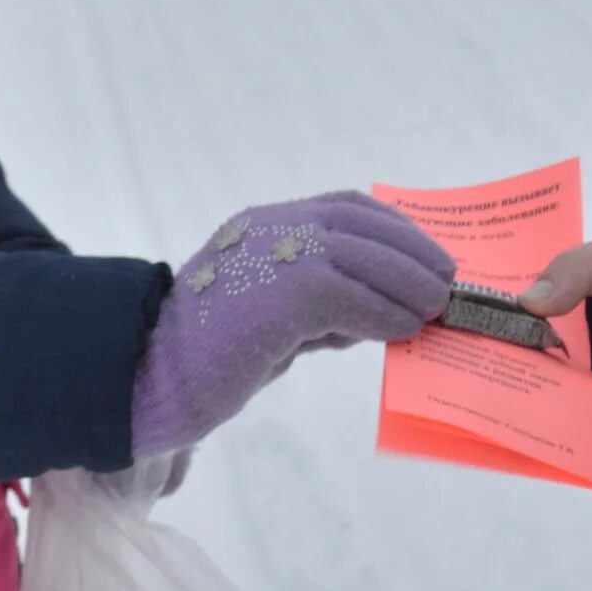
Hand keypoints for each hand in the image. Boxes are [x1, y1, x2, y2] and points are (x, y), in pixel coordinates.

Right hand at [130, 193, 453, 458]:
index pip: (344, 208)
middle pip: (360, 223)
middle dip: (411, 251)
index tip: (425, 254)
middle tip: (445, 282)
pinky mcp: (280, 294)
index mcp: (262, 226)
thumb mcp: (269, 319)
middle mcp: (269, 227)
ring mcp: (273, 255)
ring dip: (407, 281)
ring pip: (362, 254)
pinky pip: (350, 296)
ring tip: (434, 308)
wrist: (146, 382)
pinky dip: (383, 313)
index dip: (392, 228)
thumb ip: (317, 307)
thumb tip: (380, 312)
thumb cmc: (205, 361)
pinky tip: (401, 331)